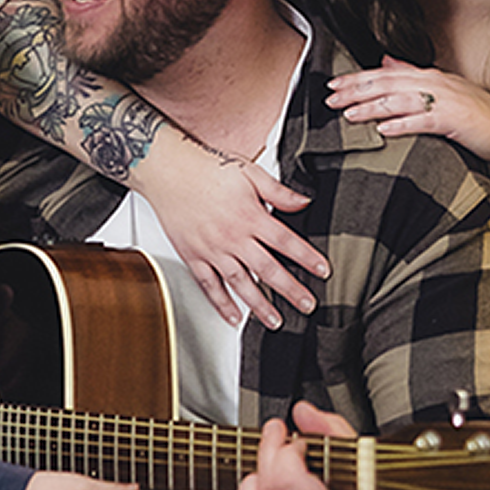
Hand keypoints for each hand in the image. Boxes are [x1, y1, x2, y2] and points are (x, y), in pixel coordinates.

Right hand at [135, 137, 328, 329]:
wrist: (167, 170)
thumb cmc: (205, 168)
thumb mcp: (248, 172)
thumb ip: (277, 191)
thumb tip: (304, 201)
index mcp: (249, 215)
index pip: (286, 241)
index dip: (307, 258)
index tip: (322, 271)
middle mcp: (232, 237)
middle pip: (267, 270)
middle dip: (291, 290)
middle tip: (307, 305)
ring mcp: (212, 250)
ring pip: (240, 284)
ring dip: (260, 306)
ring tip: (276, 321)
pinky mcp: (193, 257)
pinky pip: (209, 286)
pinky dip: (222, 304)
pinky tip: (234, 317)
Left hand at [326, 57, 489, 169]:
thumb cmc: (474, 117)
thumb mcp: (441, 92)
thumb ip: (413, 76)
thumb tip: (386, 61)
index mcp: (429, 76)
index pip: (387, 73)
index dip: (358, 78)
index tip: (333, 85)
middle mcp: (435, 83)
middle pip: (388, 83)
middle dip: (357, 90)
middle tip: (330, 98)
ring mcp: (445, 101)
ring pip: (401, 100)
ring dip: (373, 107)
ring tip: (349, 115)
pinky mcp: (454, 121)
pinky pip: (424, 121)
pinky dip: (403, 125)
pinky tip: (384, 130)